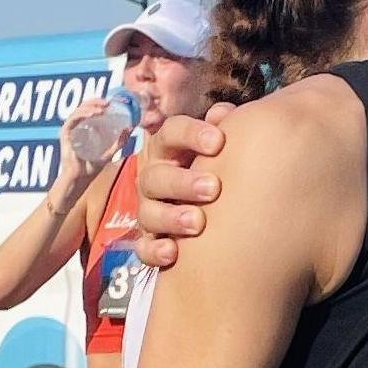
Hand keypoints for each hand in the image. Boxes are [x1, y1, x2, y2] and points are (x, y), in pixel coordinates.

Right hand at [58, 93, 128, 186]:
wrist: (79, 179)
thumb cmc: (90, 168)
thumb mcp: (109, 152)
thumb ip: (119, 142)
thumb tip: (130, 129)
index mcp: (83, 128)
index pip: (89, 109)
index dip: (99, 103)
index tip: (111, 103)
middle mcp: (75, 127)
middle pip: (83, 107)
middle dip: (96, 102)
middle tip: (108, 103)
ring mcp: (69, 130)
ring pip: (78, 111)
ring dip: (91, 106)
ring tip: (103, 108)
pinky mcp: (65, 134)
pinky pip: (73, 119)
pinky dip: (83, 114)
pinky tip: (93, 113)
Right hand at [131, 107, 235, 265]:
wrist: (219, 216)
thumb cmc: (220, 171)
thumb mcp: (221, 149)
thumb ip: (223, 130)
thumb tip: (223, 113)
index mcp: (170, 150)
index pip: (171, 133)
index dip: (191, 135)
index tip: (218, 142)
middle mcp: (155, 177)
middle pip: (156, 176)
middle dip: (182, 182)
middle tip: (213, 188)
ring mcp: (150, 210)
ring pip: (148, 213)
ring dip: (171, 217)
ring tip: (197, 223)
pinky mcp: (151, 241)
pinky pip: (143, 248)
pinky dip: (154, 251)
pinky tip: (173, 253)